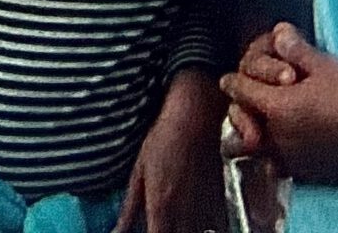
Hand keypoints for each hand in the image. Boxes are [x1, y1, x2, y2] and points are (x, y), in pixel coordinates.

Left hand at [114, 68, 225, 232]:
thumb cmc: (165, 138)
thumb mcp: (138, 172)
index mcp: (161, 206)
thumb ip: (129, 208)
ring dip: (186, 231)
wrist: (195, 116)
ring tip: (176, 222)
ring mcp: (205, 205)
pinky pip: (216, 225)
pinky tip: (197, 220)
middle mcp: (185, 211)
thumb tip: (117, 230)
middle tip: (160, 225)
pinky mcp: (219, 196)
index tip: (147, 232)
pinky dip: (206, 227)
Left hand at [218, 22, 337, 185]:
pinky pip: (280, 166)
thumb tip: (278, 33)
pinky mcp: (308, 173)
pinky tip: (291, 144)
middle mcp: (277, 138)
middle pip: (239, 132)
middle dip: (239, 115)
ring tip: (264, 127)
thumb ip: (296, 50)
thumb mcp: (325, 65)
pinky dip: (277, 155)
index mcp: (277, 109)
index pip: (241, 93)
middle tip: (244, 104)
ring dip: (256, 139)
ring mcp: (292, 160)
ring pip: (257, 153)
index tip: (229, 79)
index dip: (234, 82)